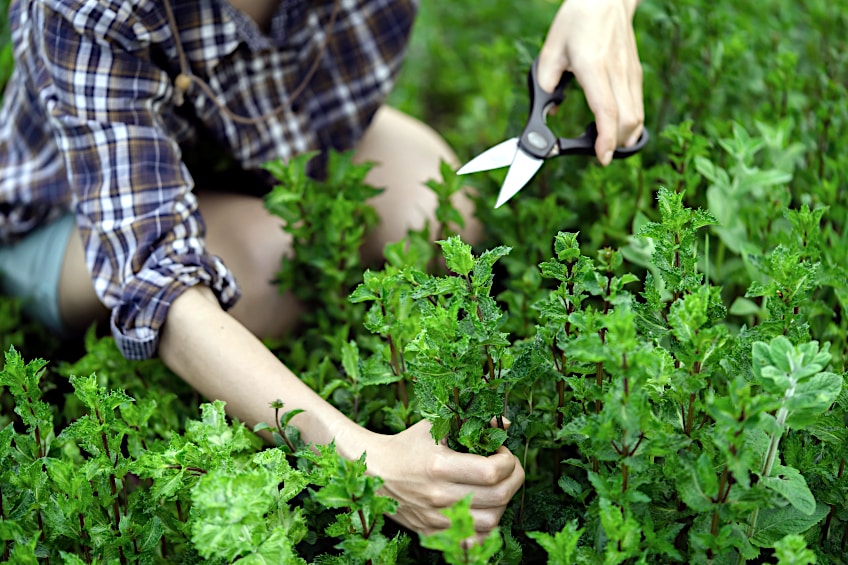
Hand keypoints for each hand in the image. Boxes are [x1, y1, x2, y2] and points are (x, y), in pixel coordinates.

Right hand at [364, 420, 524, 539]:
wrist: (376, 470)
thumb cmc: (408, 445)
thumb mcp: (435, 426)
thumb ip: (471, 422)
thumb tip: (503, 423)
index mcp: (439, 466)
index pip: (492, 472)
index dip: (507, 460)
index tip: (501, 451)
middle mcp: (439, 496)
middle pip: (498, 497)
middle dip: (514, 478)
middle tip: (507, 467)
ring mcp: (436, 518)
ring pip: (491, 522)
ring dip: (503, 502)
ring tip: (496, 486)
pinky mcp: (434, 532)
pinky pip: (473, 541)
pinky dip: (486, 528)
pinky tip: (483, 508)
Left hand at [537, 0, 643, 165]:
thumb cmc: (577, 21)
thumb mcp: (551, 49)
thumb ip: (545, 82)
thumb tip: (550, 111)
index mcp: (593, 67)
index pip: (606, 110)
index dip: (606, 139)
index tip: (602, 157)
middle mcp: (616, 72)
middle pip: (628, 120)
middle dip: (616, 144)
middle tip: (600, 154)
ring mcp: (630, 73)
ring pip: (637, 116)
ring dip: (625, 137)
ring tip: (608, 146)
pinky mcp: (636, 74)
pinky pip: (638, 106)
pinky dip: (630, 123)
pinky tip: (615, 128)